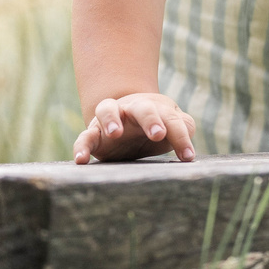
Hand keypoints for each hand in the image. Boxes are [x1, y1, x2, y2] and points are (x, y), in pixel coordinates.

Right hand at [73, 92, 197, 162]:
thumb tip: (186, 136)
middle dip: (151, 120)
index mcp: (155, 109)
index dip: (180, 137)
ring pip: (106, 109)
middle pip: (142, 108)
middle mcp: (131, 110)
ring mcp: (110, 120)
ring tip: (115, 133)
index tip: (188, 156)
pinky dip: (81, 146)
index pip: (170, 119)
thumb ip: (183, 128)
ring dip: (111, 119)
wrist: (126, 120)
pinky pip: (84, 137)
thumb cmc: (155, 125)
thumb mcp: (171, 125)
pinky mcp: (94, 135)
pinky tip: (81, 160)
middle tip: (158, 134)